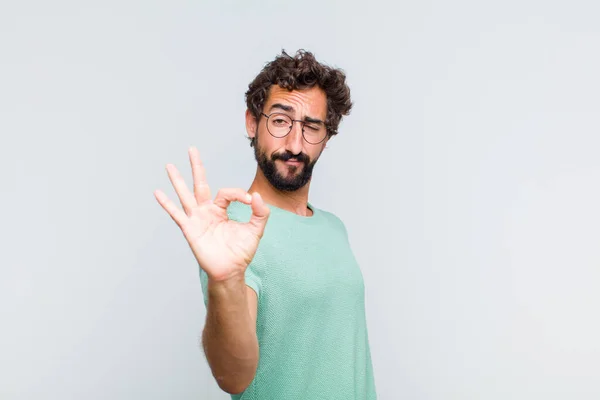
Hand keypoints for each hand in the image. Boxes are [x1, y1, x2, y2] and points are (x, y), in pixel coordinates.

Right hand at [154, 147, 269, 281]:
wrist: (231, 271)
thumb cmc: (241, 251)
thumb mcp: (256, 230)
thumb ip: (260, 213)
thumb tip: (256, 195)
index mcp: (221, 209)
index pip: (227, 192)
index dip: (240, 194)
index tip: (250, 202)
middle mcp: (207, 211)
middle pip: (200, 183)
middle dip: (197, 166)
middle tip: (192, 148)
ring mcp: (197, 219)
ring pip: (186, 195)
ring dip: (178, 180)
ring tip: (169, 165)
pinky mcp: (190, 229)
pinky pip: (177, 214)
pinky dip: (167, 204)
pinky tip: (158, 192)